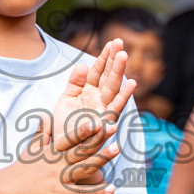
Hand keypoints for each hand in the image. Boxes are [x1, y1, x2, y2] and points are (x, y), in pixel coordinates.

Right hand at [3, 112, 120, 193]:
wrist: (4, 190)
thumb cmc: (19, 170)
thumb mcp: (31, 149)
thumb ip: (42, 133)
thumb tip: (45, 115)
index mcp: (52, 150)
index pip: (71, 136)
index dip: (85, 127)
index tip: (98, 118)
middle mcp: (57, 162)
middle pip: (80, 148)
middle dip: (98, 137)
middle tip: (114, 126)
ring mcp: (59, 178)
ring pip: (84, 167)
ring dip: (101, 158)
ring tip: (117, 149)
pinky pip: (82, 193)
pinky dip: (97, 192)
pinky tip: (111, 189)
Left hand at [50, 37, 134, 156]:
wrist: (62, 151)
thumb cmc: (65, 126)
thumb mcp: (66, 100)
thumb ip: (75, 82)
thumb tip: (82, 64)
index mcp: (89, 92)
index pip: (98, 71)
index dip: (104, 57)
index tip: (112, 42)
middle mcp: (99, 100)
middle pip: (108, 77)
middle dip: (114, 60)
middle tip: (120, 43)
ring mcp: (102, 111)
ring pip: (113, 89)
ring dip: (119, 72)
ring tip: (123, 57)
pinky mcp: (104, 123)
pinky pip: (114, 108)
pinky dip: (123, 97)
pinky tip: (131, 85)